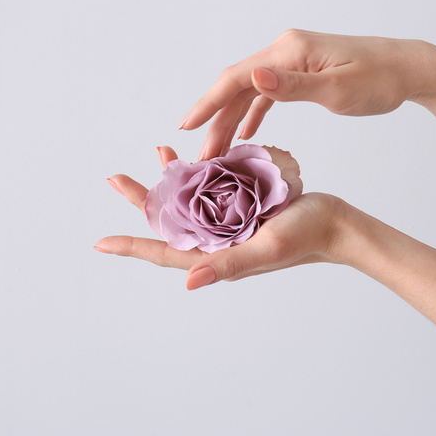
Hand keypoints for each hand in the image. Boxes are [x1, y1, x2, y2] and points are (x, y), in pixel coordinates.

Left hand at [95, 146, 341, 288]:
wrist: (335, 224)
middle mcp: (219, 242)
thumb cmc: (306, 236)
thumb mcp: (266, 249)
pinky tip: (194, 156)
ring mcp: (231, 226)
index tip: (100, 242)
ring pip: (189, 204)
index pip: (166, 252)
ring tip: (157, 153)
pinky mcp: (244, 209)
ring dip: (170, 182)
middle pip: (170, 223)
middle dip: (142, 201)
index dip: (133, 246)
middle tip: (115, 178)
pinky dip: (200, 173)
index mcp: (219, 256)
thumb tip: (187, 281)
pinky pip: (213, 192)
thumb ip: (229, 264)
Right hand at [179, 29, 435, 159]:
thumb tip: (254, 76)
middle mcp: (285, 51)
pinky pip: (268, 93)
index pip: (236, 78)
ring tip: (217, 151)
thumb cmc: (379, 80)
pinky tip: (246, 134)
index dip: (208, 103)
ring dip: (232, 120)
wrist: (406, 68)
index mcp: (289, 52)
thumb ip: (294, 86)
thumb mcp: (338, 89)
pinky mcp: (302, 71)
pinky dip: (254, 113)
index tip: (186, 127)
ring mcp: (292, 59)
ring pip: (250, 92)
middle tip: (200, 156)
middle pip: (238, 87)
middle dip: (216, 121)